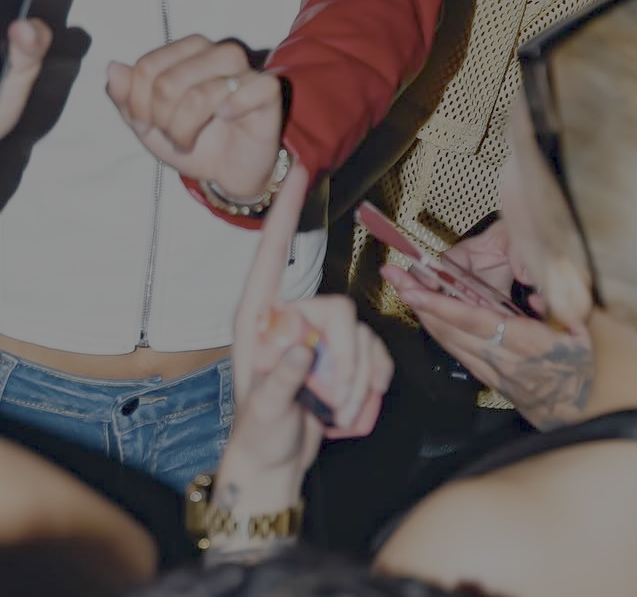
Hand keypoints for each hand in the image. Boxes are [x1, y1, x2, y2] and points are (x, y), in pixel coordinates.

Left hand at [105, 37, 283, 199]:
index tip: (147, 125)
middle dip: (163, 121)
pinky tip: (228, 119)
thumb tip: (113, 69)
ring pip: (201, 94)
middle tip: (173, 136)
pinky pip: (247, 91)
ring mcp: (244, 69)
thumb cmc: (192, 138)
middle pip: (168, 83)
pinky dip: (232, 111)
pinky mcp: (266, 90)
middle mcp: (215, 52)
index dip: (138, 105)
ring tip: (190, 139)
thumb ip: (127, 98)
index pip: (146, 68)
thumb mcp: (148, 124)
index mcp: (185, 51)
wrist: (228, 171)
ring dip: (187, 128)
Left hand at [213, 165, 392, 544]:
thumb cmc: (261, 434)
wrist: (279, 463)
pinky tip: (355, 407)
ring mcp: (321, 335)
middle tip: (335, 402)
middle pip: (339, 310)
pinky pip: (378, 353)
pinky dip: (375, 384)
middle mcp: (291, 316)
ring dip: (360, 382)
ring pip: (363, 335)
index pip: (272, 253)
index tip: (297, 173)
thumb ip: (280, 383)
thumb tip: (303, 348)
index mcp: (258, 316)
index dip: (285, 213)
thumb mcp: (264, 414)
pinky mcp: (346, 354)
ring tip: (337, 413)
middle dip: (348, 363)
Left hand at [382, 221, 592, 428]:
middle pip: (451, 330)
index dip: (441, 305)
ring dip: (424, 314)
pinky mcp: (491, 380)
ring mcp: (494, 373)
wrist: (588, 417)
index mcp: (527, 346)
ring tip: (403, 287)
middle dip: (419, 302)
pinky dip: (439, 330)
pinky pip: (457, 352)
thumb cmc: (589, 372)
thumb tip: (546, 276)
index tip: (416, 290)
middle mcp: (504, 361)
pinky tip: (427, 315)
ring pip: (449, 342)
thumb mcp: (588, 333)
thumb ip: (567, 301)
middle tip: (395, 276)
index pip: (475, 322)